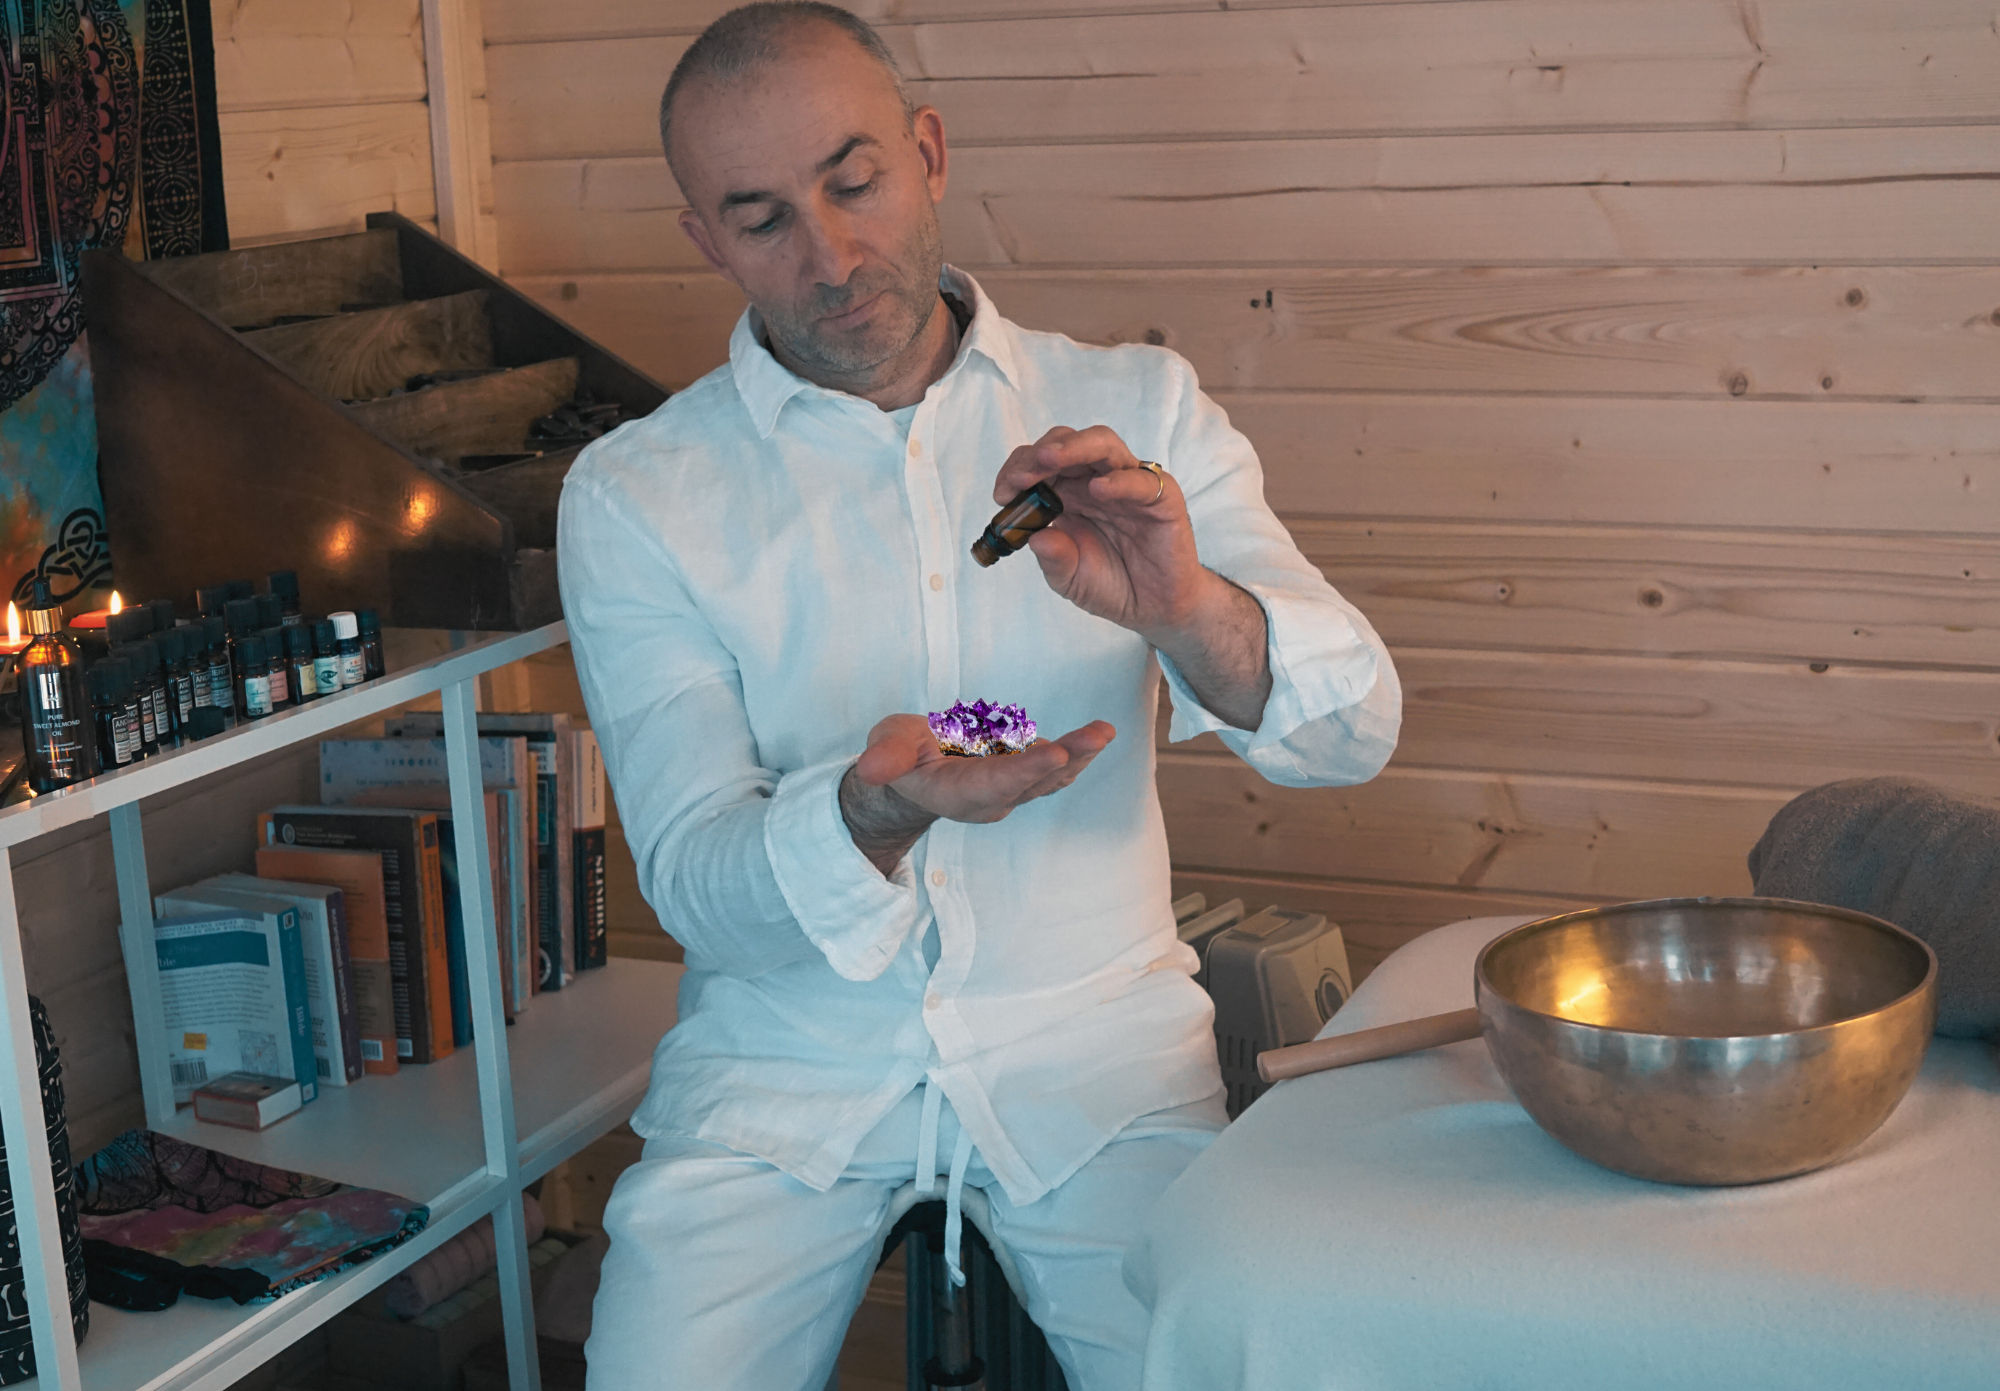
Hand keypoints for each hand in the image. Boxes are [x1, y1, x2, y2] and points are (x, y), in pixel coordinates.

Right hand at [850, 713, 1115, 825]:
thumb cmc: (900, 755)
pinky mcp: (1022, 779)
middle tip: (1099, 734)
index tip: (1056, 750)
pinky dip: (1077, 752)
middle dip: (1069, 757)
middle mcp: (991, 799)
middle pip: (1035, 781)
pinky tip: (1098, 735)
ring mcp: (1010, 791)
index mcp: (958, 793)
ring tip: (1104, 731)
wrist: (912, 774)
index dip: (1027, 768)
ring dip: (1081, 754)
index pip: (997, 782)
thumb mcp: (886, 747)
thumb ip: (885, 758)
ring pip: (1051, 776)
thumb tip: (869, 770)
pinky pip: (1054, 768)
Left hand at [991, 425, 1209, 642]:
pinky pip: (1141, 480)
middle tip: (1021, 476)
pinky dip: (1119, 481)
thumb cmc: (1111, 585)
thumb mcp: (1068, 578)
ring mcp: (1129, 485)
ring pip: (1102, 445)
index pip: (1041, 463)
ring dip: (1072, 449)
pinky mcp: (1161, 498)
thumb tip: (1036, 537)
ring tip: (1049, 461)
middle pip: (1068, 443)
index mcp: (1070, 493)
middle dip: (1040, 454)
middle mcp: (1097, 480)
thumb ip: (1053, 559)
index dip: (1019, 470)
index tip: (1003, 494)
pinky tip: (1098, 490)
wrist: (1153, 609)